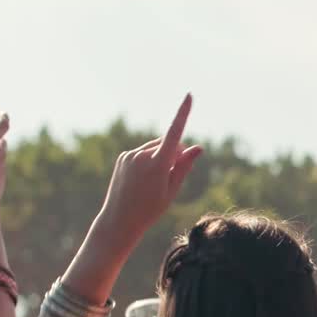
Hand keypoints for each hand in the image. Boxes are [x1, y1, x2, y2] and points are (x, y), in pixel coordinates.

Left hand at [91, 94, 202, 248]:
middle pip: (168, 145)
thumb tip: (197, 147)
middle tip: (169, 181)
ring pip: (155, 148)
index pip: (175, 133)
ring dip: (161, 158)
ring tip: (153, 184)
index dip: (183, 113)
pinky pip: (142, 153)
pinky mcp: (123, 157)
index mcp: (158, 164)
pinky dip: (148, 161)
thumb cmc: (151, 209)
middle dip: (175, 155)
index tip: (189, 95)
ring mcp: (130, 155)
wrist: (120, 220)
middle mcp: (142, 155)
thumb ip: (184, 165)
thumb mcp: (173, 189)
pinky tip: (142, 180)